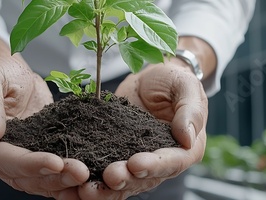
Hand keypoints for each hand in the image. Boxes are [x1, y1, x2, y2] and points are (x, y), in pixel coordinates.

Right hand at [0, 56, 89, 198]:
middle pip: (24, 177)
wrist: (11, 74)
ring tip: (87, 176)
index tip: (56, 162)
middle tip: (81, 172)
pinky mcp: (37, 156)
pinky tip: (86, 180)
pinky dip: (68, 180)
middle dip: (54, 177)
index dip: (30, 164)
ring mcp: (18, 161)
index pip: (3, 160)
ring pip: (40, 181)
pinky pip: (51, 174)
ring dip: (64, 182)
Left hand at [77, 59, 207, 198]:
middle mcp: (163, 161)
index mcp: (185, 149)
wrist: (152, 77)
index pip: (171, 162)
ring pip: (124, 181)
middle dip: (126, 180)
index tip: (135, 164)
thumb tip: (186, 137)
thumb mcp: (186, 87)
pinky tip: (76, 181)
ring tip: (88, 188)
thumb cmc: (174, 80)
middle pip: (145, 178)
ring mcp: (138, 159)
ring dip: (106, 187)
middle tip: (109, 176)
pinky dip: (92, 177)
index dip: (153, 166)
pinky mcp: (118, 153)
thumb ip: (190, 111)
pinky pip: (105, 169)